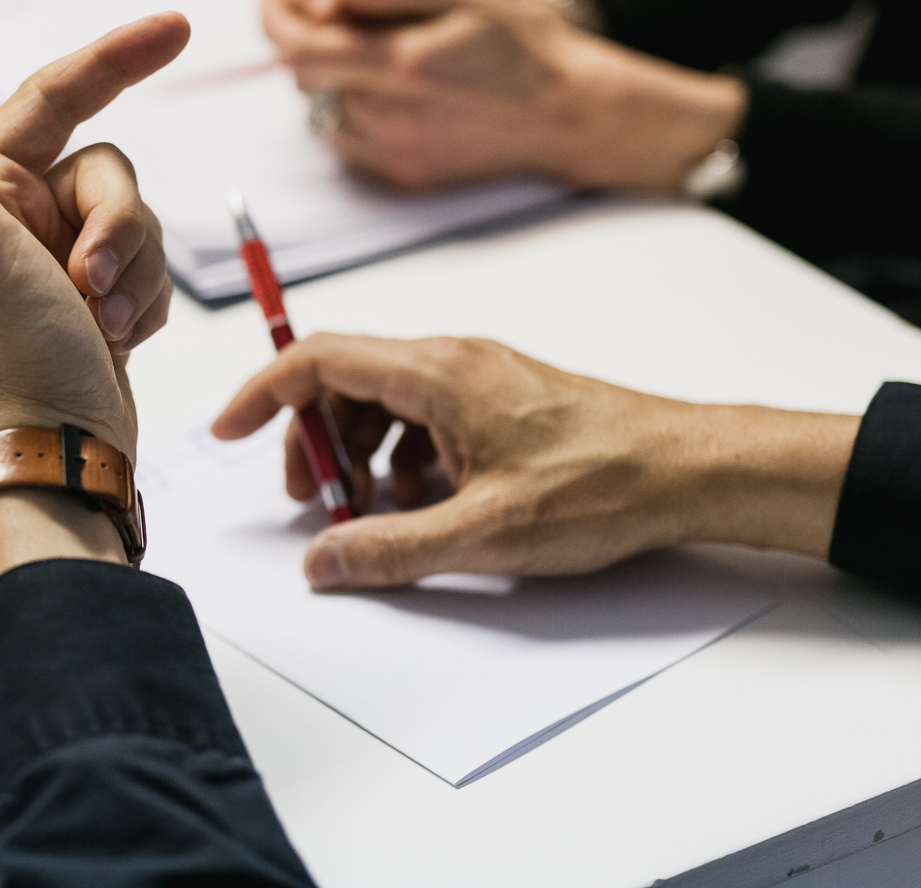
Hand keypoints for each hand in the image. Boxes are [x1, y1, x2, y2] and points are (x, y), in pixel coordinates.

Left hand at [0, 12, 189, 591]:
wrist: (54, 450)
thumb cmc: (9, 348)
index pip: (58, 96)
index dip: (117, 58)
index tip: (177, 27)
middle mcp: (23, 215)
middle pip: (113, 170)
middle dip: (117, 230)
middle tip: (85, 284)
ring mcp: (65, 260)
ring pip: (144, 223)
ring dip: (133, 276)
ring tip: (97, 326)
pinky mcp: (102, 301)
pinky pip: (154, 271)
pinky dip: (145, 305)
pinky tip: (114, 342)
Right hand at [212, 334, 859, 590]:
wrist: (692, 471)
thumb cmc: (602, 486)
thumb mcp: (484, 531)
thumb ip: (391, 547)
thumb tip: (321, 562)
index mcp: (437, 372)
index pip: (318, 358)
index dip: (262, 394)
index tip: (228, 432)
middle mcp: (452, 360)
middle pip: (345, 381)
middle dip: (313, 441)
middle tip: (316, 503)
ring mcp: (479, 378)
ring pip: (383, 401)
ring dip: (359, 454)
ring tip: (373, 512)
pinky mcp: (501, 401)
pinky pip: (424, 417)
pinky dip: (403, 457)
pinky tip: (425, 505)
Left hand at [263, 0, 744, 193]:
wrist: (570, 112)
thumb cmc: (522, 44)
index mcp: (402, 64)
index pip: (300, 48)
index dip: (276, 21)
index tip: (277, 0)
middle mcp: (392, 117)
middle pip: (305, 81)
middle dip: (306, 47)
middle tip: (328, 22)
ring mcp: (397, 153)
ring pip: (323, 113)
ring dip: (330, 83)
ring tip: (372, 58)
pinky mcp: (405, 177)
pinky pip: (348, 145)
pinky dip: (351, 117)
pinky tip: (389, 96)